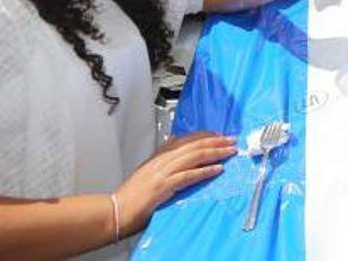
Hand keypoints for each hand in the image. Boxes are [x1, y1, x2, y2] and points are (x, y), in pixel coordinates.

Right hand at [115, 131, 236, 235]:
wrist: (115, 210)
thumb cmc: (131, 195)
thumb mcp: (147, 171)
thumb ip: (161, 158)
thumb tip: (174, 142)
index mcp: (158, 156)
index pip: (186, 139)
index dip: (205, 136)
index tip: (219, 135)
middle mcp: (161, 160)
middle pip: (194, 145)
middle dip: (215, 141)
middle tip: (232, 140)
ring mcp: (162, 172)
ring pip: (194, 156)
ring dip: (215, 153)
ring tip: (230, 151)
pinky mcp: (163, 186)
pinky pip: (188, 176)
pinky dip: (204, 171)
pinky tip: (217, 169)